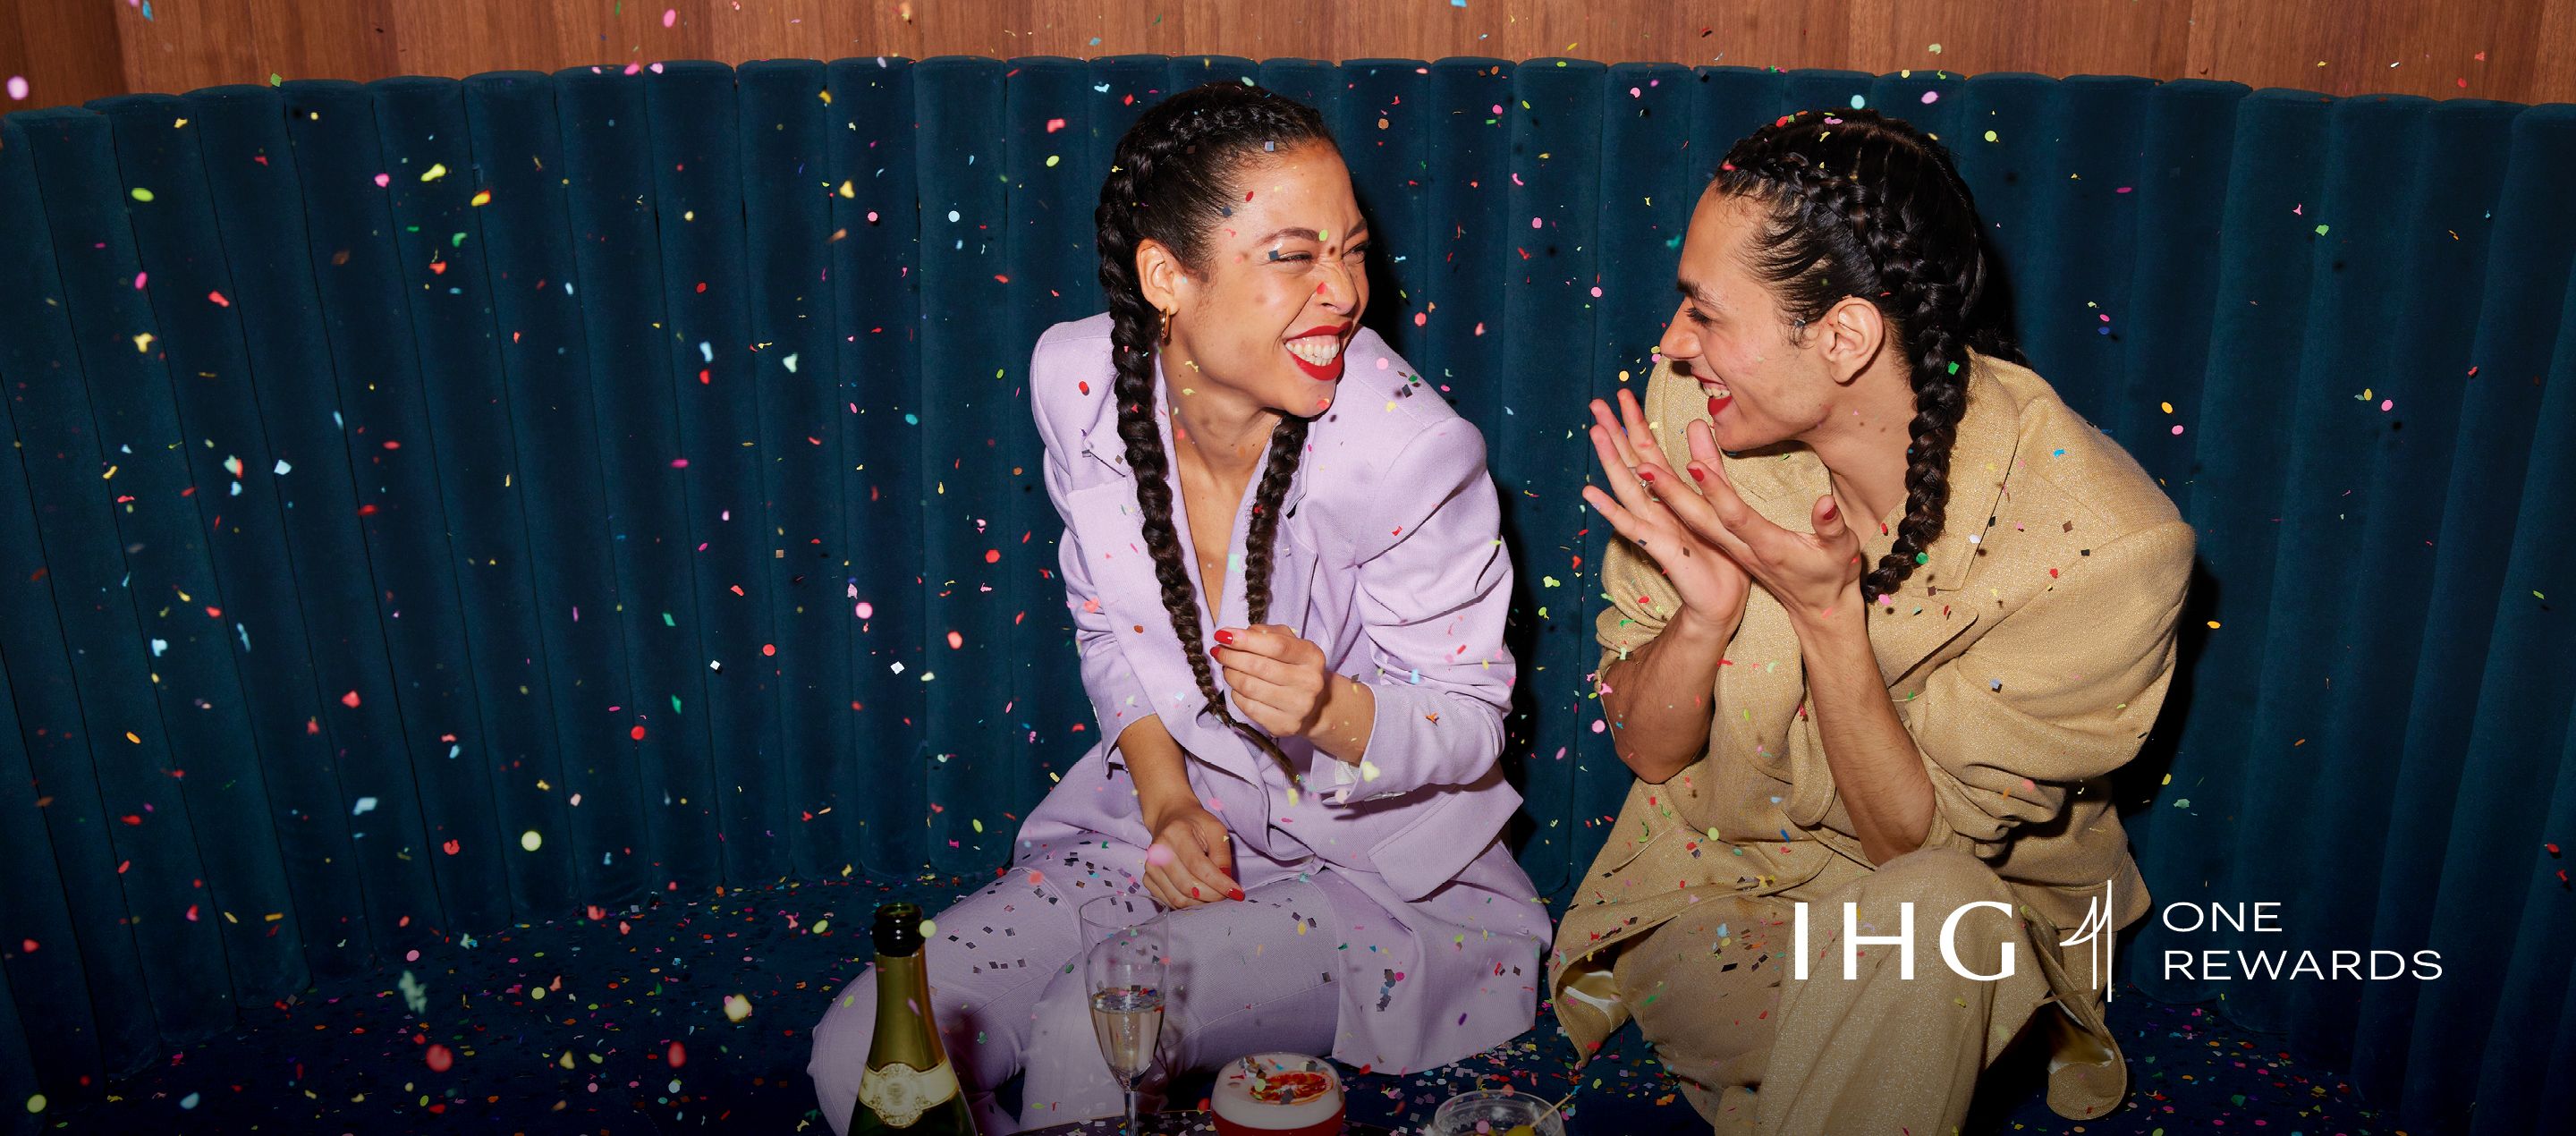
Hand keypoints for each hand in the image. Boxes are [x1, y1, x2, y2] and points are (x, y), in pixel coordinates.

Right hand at [1140, 797, 1241, 908]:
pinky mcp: (1148, 878)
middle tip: (1227, 895)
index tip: (1236, 893)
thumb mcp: (1216, 829)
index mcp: (1175, 833)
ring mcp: (1151, 867)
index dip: (1218, 883)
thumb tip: (1226, 880)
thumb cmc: (1196, 823)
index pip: (1198, 866)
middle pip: (1188, 886)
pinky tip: (1199, 895)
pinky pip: (1169, 901)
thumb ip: (1222, 853)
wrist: (1170, 818)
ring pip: (1178, 898)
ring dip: (1201, 903)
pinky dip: (1187, 904)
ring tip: (1215, 895)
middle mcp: (1158, 851)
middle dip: (1212, 896)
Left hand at [1210, 625, 1331, 738]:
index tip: (1223, 635)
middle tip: (1219, 652)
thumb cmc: (1296, 669)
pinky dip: (1236, 695)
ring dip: (1231, 675)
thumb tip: (1235, 635)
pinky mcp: (1285, 725)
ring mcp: (1298, 706)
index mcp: (1311, 656)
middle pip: (1259, 666)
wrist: (1316, 707)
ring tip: (1227, 668)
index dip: (1246, 639)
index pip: (1276, 645)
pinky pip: (1248, 707)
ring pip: (1249, 687)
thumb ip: (1266, 634)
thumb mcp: (1290, 644)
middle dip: (1231, 657)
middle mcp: (1309, 682)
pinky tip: (1237, 688)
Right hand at [1580, 389, 1753, 634]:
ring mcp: (1653, 526)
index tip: (1622, 394)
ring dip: (1611, 460)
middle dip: (1615, 432)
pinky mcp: (1659, 547)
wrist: (1721, 601)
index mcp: (1670, 496)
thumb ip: (1708, 464)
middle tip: (1597, 403)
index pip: (1649, 452)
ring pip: (1628, 487)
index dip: (1636, 423)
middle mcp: (1656, 507)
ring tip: (1594, 433)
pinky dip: (1611, 509)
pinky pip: (1632, 526)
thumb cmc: (1719, 555)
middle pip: (1632, 463)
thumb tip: (1697, 424)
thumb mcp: (1717, 500)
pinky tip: (1591, 492)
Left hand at [1661, 416, 1867, 627]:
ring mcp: (1732, 549)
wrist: (1817, 610)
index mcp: (1767, 547)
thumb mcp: (1841, 552)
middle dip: (1671, 492)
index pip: (1735, 516)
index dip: (1715, 492)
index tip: (1693, 466)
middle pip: (1701, 518)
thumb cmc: (1832, 578)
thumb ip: (1831, 527)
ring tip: (1639, 467)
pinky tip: (1658, 485)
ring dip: (1667, 496)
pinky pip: (1698, 521)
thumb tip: (1823, 503)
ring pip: (1694, 519)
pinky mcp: (1729, 546)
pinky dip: (1677, 502)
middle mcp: (1742, 548)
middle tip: (1643, 467)